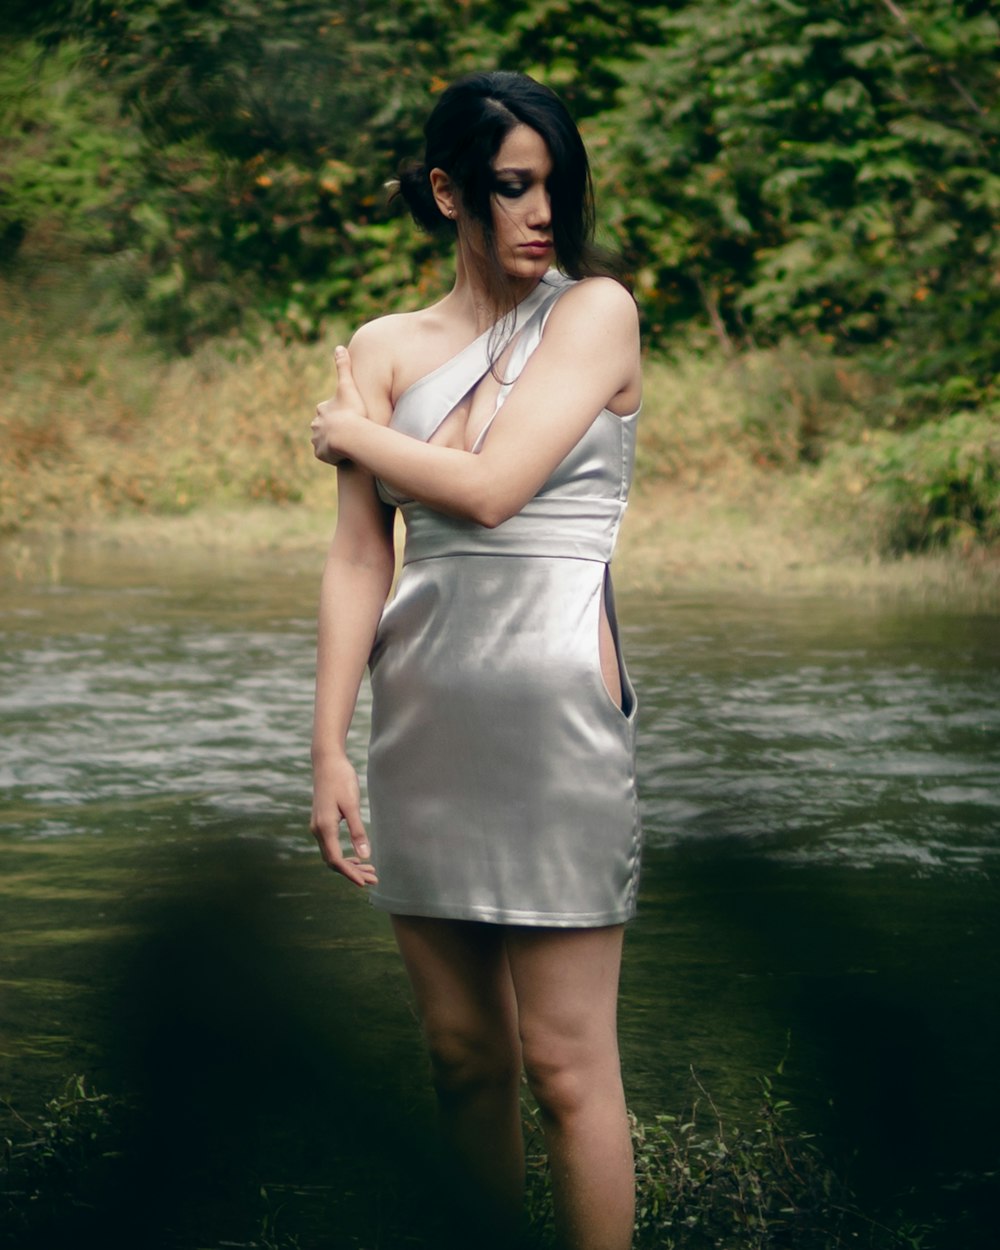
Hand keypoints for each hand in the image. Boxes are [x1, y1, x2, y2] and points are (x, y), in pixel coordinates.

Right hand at [310, 755, 377, 887]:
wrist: (327, 762)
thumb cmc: (341, 779)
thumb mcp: (352, 804)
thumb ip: (357, 831)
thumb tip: (365, 856)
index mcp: (324, 827)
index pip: (335, 860)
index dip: (350, 874)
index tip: (365, 883)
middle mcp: (318, 830)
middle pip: (333, 861)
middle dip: (352, 872)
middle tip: (374, 879)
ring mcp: (318, 826)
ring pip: (331, 854)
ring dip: (349, 865)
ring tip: (370, 870)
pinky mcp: (322, 822)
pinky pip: (331, 846)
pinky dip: (344, 855)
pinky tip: (357, 856)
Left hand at [311, 344, 368, 465]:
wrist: (349, 436)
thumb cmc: (352, 411)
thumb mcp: (348, 386)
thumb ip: (343, 367)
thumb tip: (339, 346)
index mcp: (322, 409)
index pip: (327, 410)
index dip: (338, 413)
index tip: (348, 416)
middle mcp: (316, 425)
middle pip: (324, 426)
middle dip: (332, 429)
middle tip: (347, 432)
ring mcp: (317, 441)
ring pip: (324, 442)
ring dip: (333, 443)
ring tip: (346, 445)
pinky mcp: (321, 454)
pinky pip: (326, 455)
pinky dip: (333, 455)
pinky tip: (344, 455)